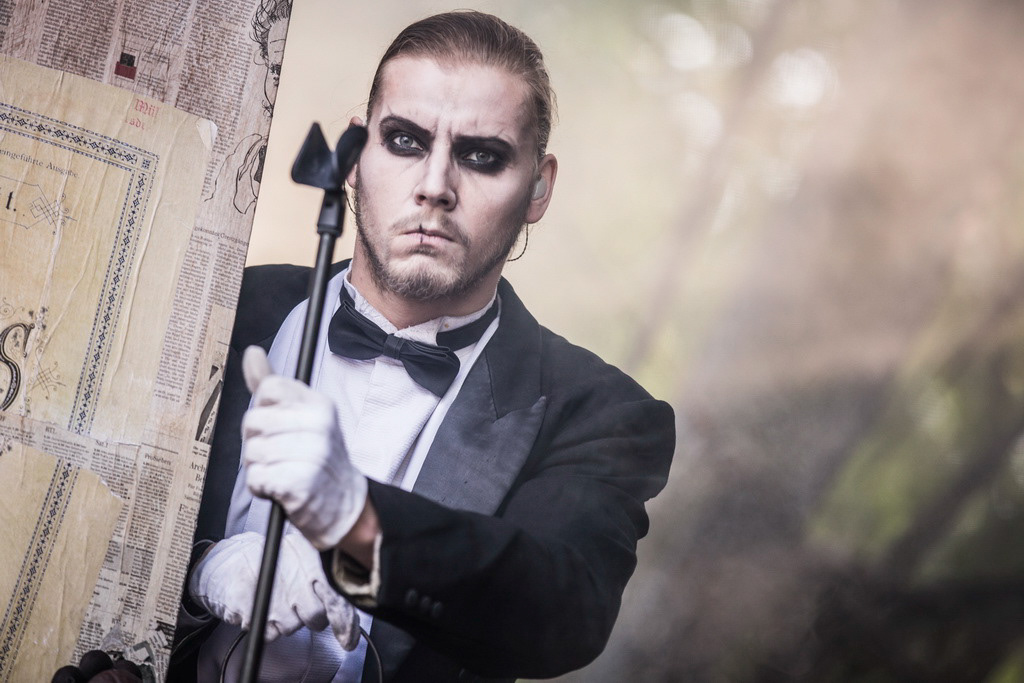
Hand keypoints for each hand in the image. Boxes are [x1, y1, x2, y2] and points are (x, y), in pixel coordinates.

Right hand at [188, 530, 359, 647]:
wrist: (226, 562)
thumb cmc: (266, 558)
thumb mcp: (297, 553)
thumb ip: (320, 573)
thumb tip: (343, 600)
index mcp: (308, 563)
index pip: (334, 596)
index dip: (343, 620)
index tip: (347, 637)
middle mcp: (293, 581)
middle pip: (316, 618)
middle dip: (312, 618)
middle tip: (301, 606)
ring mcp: (273, 599)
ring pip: (292, 628)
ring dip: (287, 621)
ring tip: (277, 601)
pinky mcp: (253, 612)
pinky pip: (269, 634)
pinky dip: (267, 626)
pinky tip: (264, 609)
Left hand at [241, 345, 367, 549]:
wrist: (344, 505)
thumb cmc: (315, 457)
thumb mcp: (302, 416)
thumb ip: (271, 385)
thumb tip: (252, 351)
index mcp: (319, 404)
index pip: (269, 388)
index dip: (264, 409)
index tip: (279, 425)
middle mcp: (319, 424)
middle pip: (252, 421)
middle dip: (256, 442)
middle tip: (281, 454)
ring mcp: (312, 453)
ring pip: (251, 452)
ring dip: (259, 468)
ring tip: (283, 472)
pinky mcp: (300, 482)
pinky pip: (255, 478)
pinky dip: (261, 488)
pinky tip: (281, 489)